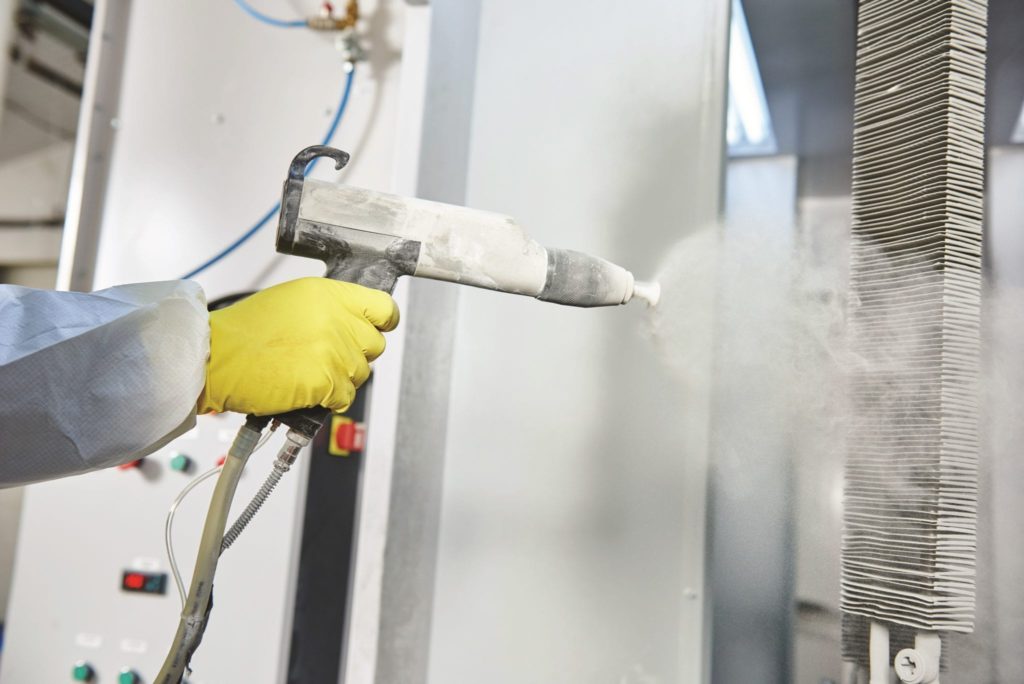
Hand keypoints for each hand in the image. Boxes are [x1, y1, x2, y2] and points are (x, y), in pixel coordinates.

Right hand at [197, 278, 398, 415]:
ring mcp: (334, 351)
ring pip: (361, 373)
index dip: (382, 321)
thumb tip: (351, 322)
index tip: (377, 328)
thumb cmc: (244, 333)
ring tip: (308, 372)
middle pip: (375, 344)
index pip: (383, 307)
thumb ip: (327, 309)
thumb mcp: (291, 301)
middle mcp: (337, 320)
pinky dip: (330, 399)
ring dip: (340, 378)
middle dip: (356, 354)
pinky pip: (346, 397)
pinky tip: (307, 388)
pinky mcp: (327, 381)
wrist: (216, 357)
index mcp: (329, 295)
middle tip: (328, 357)